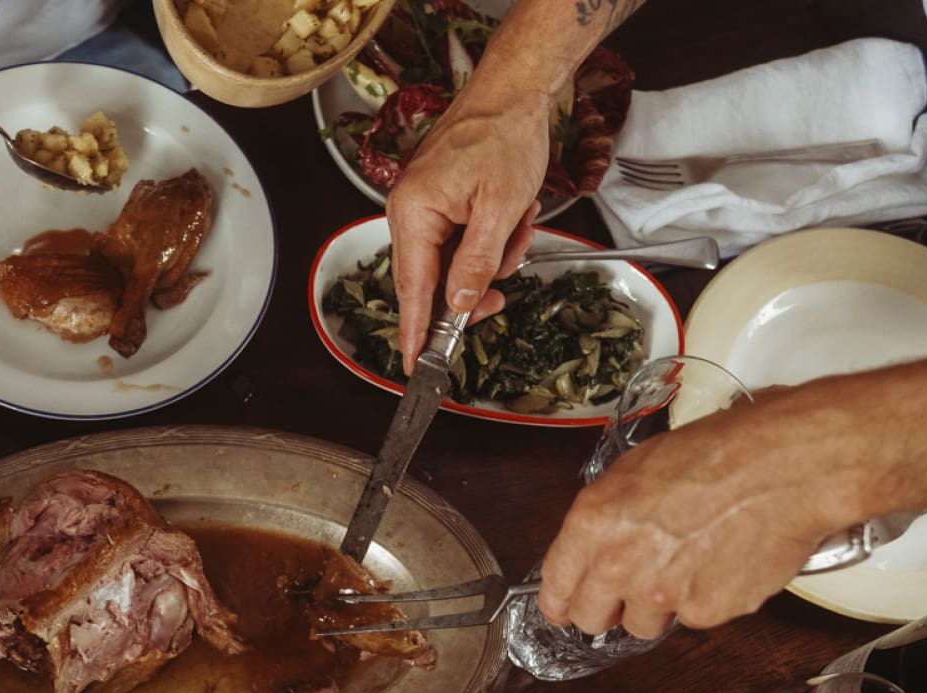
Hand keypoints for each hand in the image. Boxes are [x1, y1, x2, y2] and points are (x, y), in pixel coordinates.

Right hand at [384, 89, 547, 366]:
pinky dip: (490, 239)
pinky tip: (511, 216)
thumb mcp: (500, 210)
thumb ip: (476, 264)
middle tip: (503, 294)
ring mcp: (423, 207)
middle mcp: (408, 212)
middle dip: (471, 289)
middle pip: (430, 280)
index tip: (413, 366)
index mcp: (413, 213)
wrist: (512, 93)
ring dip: (491, 257)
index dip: (417, 331)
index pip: (412, 288)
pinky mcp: (440, 202)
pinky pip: (460, 241)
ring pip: (452, 262)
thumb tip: (458, 306)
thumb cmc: (503, 137)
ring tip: (517, 228)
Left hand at [537, 387, 865, 636]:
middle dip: (606, 610)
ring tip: (691, 564)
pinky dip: (707, 600)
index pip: (556, 586)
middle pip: (590, 618)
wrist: (787, 466)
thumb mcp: (641, 467)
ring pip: (642, 626)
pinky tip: (724, 564)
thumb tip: (600, 542)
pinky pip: (694, 620)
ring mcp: (662, 593)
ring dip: (659, 605)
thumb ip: (610, 515)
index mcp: (594, 522)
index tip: (566, 606)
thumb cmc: (722, 452)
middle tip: (630, 592)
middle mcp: (620, 564)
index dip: (561, 600)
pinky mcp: (706, 611)